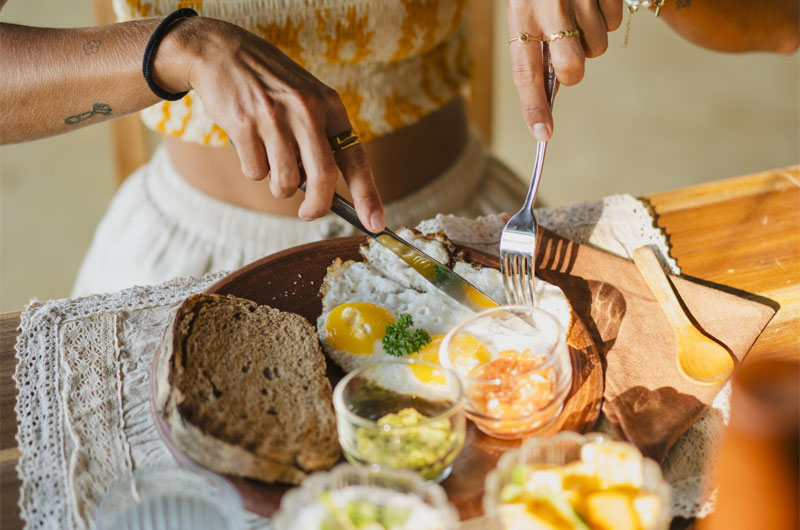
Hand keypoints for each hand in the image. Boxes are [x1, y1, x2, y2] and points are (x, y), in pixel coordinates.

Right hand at [155, 17, 384, 231]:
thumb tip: (322, 191)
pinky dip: (254, 169)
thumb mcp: (307, 98)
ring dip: (278, 186)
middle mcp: (307, 111)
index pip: (356, 158)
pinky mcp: (244, 125)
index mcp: (330, 105)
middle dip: (317, 206)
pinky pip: (255, 172)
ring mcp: (275, 118)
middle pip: (323, 178)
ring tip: (271, 160)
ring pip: (285, 182)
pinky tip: (250, 144)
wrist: (222, 52)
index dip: (368, 196)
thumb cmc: (270, 83)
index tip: (376, 224)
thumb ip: (319, 139)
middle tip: (309, 213)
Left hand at [507, 0, 622, 140]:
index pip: (525, 72)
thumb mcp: (525, 8)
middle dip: (575, 70)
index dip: (534, 107)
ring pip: (598, 47)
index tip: (543, 135)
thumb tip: (553, 87)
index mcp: (520, 15)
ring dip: (591, 38)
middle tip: (569, 51)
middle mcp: (548, 7)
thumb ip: (535, 45)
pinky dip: (607, 15)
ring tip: (578, 10)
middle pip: (573, 69)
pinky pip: (614, 21)